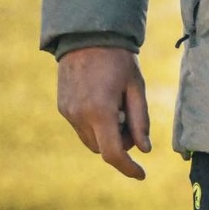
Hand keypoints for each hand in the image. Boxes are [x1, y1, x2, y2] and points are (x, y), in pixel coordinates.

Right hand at [57, 47, 151, 179]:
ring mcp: (68, 113)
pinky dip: (94, 124)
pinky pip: (80, 127)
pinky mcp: (62, 107)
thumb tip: (145, 149)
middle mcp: (80, 116)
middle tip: (130, 118)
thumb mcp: (136, 86)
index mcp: (101, 112)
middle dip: (120, 143)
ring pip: (91, 140)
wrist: (88, 35)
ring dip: (106, 134)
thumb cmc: (118, 59)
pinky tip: (103, 99)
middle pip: (102, 149)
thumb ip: (141, 120)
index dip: (128, 168)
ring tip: (116, 105)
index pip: (114, 154)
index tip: (141, 174)